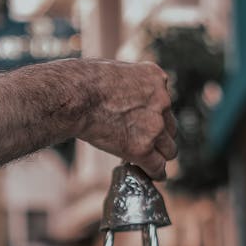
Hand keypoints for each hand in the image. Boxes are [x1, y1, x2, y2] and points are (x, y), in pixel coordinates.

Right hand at [78, 60, 176, 179]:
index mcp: (155, 78)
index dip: (154, 116)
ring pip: (169, 149)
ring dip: (159, 155)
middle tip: (145, 143)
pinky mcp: (143, 148)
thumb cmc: (82, 82)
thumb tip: (121, 98)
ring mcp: (154, 126)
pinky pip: (158, 166)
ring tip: (150, 161)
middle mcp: (161, 101)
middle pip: (170, 127)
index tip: (144, 124)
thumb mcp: (115, 70)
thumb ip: (127, 85)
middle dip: (159, 136)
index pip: (164, 103)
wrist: (75, 97)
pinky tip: (152, 175)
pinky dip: (155, 173)